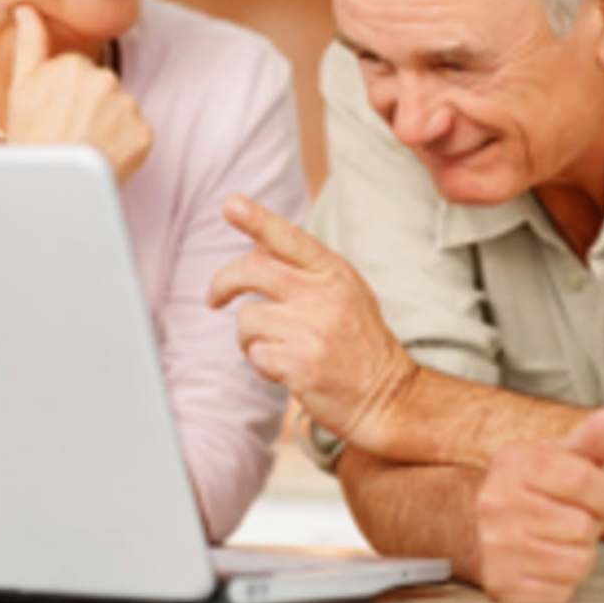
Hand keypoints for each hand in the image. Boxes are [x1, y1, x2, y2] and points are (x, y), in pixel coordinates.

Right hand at [7, 5, 151, 182]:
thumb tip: (27, 7)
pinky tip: (104, 156)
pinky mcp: (145, 134)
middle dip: (89, 106)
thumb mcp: (21, 87)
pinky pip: (137, 133)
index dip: (64, 95)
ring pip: (121, 109)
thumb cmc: (31, 138)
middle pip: (102, 87)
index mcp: (75, 65)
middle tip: (69, 132)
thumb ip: (30, 42)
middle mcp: (106, 81)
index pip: (77, 71)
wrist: (50, 190)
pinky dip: (124, 145)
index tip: (54, 114)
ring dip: (108, 124)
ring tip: (85, 145)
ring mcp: (129, 108)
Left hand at [207, 193, 415, 449]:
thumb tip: (256, 246)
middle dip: (222, 283)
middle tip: (214, 299)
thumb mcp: (344, 294)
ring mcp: (312, 330)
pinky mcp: (300, 364)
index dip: (256, 219)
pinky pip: (255, 355)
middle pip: (252, 271)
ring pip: (247, 319)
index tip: (230, 203)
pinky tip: (287, 370)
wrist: (389, 399)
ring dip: (250, 339)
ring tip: (277, 349)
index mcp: (334, 272)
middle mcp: (324, 295)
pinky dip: (262, 365)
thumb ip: (306, 270)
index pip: (289, 238)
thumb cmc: (359, 344)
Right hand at [474, 408, 603, 602]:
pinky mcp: (501, 585)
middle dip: (588, 525)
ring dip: (577, 554)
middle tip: (567, 517)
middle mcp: (497, 502)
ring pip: (577, 563)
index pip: (584, 479)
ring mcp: (496, 546)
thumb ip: (590, 442)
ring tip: (555, 539)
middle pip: (584, 526)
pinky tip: (542, 562)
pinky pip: (562, 592)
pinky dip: (561, 582)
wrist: (470, 523)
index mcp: (513, 462)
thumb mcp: (554, 458)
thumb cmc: (528, 489)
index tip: (599, 495)